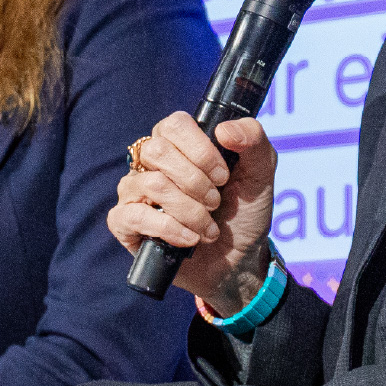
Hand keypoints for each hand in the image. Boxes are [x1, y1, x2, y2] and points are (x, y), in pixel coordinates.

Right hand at [106, 111, 277, 315]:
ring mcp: (134, 191)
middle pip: (158, 151)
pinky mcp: (124, 222)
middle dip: (196, 182)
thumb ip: (254, 139)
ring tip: (208, 227)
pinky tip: (190, 240)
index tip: (224, 176)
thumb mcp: (260, 173)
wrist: (237, 260)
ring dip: (190, 211)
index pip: (175, 124)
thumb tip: (224, 129)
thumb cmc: (243, 212)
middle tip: (216, 202)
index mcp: (179, 142)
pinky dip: (169, 229)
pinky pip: (133, 215)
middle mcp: (150, 162)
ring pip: (152, 184)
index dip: (201, 151)